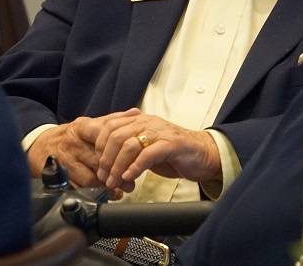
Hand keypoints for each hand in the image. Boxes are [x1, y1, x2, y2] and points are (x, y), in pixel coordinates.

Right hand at [26, 109, 140, 186]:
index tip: (133, 158)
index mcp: (82, 128)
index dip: (119, 150)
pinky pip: (79, 189)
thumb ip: (113, 120)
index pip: (104, 136)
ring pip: (90, 178)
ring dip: (107, 187)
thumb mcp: (89, 124)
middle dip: (117, 173)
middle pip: (99, 160)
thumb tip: (136, 113)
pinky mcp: (58, 177)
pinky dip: (94, 194)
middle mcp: (73, 143)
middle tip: (131, 182)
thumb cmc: (70, 136)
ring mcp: (65, 161)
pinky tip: (106, 195)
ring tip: (120, 190)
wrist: (39, 147)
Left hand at [93, 112, 220, 193]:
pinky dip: (135, 167)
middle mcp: (148, 123)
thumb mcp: (146, 147)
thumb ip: (128, 149)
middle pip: (116, 136)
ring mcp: (160, 132)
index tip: (98, 164)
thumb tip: (105, 163)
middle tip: (104, 176)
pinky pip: (148, 154)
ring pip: (129, 145)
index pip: (110, 126)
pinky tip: (130, 177)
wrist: (204, 155)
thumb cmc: (174, 153)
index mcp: (140, 120)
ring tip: (115, 181)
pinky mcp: (172, 144)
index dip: (99, 146)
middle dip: (106, 159)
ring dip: (118, 166)